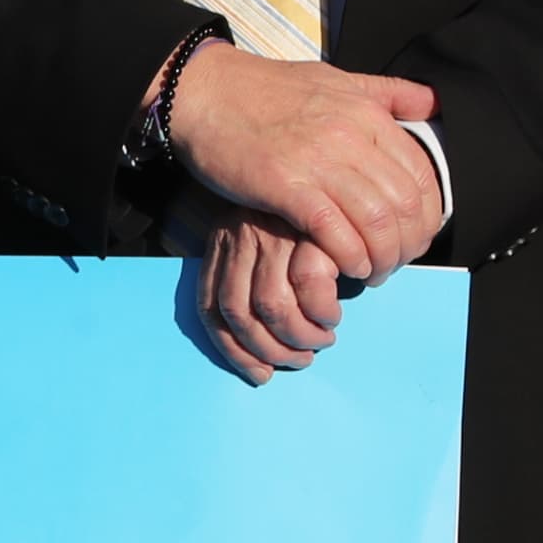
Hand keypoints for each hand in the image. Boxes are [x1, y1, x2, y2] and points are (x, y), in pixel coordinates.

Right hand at [160, 40, 444, 282]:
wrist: (205, 91)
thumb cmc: (267, 90)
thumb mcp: (336, 79)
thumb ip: (386, 93)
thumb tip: (434, 101)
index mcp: (367, 113)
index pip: (422, 175)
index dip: (428, 215)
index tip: (415, 235)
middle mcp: (351, 135)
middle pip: (406, 205)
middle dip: (408, 245)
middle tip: (395, 261)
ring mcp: (318, 161)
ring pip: (377, 223)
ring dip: (381, 257)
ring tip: (371, 271)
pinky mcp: (285, 185)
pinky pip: (335, 232)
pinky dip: (350, 257)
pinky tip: (347, 268)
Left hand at [188, 199, 350, 385]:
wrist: (329, 171)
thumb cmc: (299, 221)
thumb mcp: (262, 244)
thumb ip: (253, 282)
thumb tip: (257, 350)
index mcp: (222, 243)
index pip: (210, 307)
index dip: (232, 349)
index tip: (258, 372)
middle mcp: (240, 238)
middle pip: (238, 313)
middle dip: (267, 349)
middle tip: (298, 359)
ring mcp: (273, 234)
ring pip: (271, 307)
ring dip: (298, 337)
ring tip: (321, 339)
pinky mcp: (309, 232)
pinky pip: (309, 289)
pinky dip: (321, 312)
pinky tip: (332, 315)